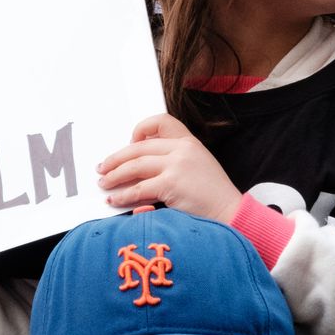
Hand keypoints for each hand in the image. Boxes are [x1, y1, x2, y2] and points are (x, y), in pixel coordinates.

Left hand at [96, 114, 243, 223]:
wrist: (231, 213)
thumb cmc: (214, 198)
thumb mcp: (198, 169)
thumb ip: (175, 163)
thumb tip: (139, 170)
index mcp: (190, 142)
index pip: (162, 121)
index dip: (141, 129)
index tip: (129, 142)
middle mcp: (183, 149)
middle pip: (139, 148)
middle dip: (116, 159)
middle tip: (103, 168)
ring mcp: (177, 165)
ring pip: (135, 166)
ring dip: (115, 176)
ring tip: (104, 184)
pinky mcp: (172, 183)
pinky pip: (139, 188)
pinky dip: (123, 195)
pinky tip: (115, 200)